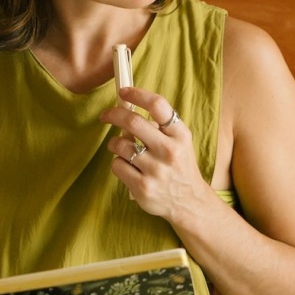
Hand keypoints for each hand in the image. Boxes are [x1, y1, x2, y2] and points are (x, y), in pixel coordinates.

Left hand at [99, 85, 214, 223]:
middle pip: (133, 121)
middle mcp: (169, 151)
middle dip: (113, 114)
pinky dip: (118, 163)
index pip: (158, 105)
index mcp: (180, 135)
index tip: (123, 92)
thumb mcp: (180, 142)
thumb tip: (129, 110)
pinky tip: (128, 167)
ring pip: (120, 145)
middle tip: (105, 116)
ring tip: (120, 147)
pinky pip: (117, 165)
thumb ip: (160, 126)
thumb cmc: (179, 166)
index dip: (137, 95)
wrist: (189, 202)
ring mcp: (155, 170)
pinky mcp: (142, 187)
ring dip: (115, 143)